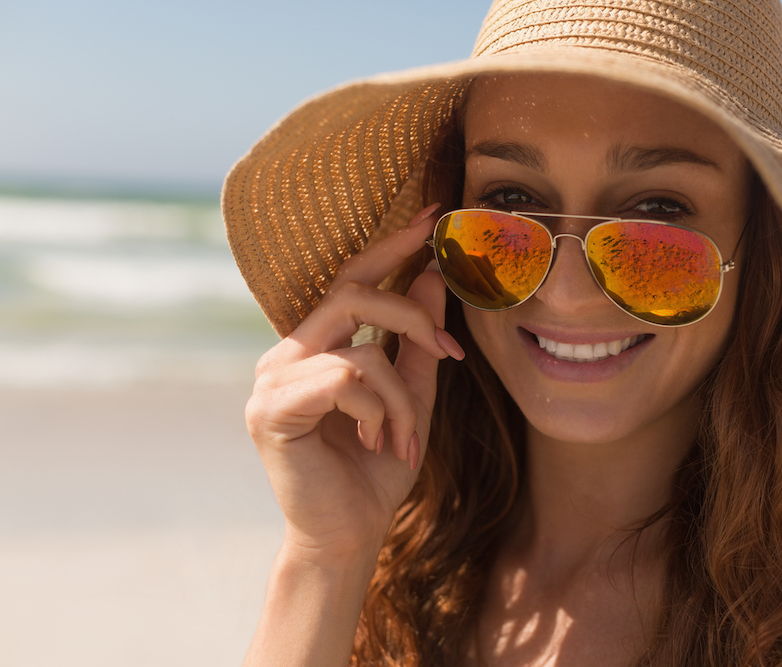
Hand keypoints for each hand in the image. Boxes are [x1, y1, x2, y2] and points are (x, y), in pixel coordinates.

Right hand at [245, 204, 463, 563]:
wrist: (351, 533)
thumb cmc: (378, 468)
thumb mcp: (410, 396)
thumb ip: (417, 342)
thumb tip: (432, 275)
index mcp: (315, 345)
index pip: (351, 278)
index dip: (391, 246)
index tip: (434, 217)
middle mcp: (286, 353)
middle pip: (352, 294)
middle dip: (411, 316)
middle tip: (449, 352)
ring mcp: (271, 380)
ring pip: (359, 347)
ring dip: (401, 395)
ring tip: (405, 440)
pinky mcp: (270, 410)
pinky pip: (345, 381)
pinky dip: (379, 412)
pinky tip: (378, 444)